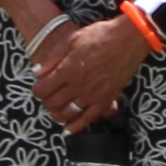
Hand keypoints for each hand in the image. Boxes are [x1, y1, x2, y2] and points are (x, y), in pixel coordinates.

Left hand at [26, 8, 142, 134]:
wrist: (128, 40)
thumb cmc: (100, 36)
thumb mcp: (71, 40)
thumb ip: (52, 58)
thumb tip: (36, 72)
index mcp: (67, 70)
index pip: (42, 89)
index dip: (36, 90)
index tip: (38, 87)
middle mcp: (79, 85)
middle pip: (53, 103)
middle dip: (46, 102)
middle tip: (47, 97)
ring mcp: (93, 94)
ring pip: (68, 113)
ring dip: (57, 114)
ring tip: (55, 110)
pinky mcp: (106, 100)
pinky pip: (89, 118)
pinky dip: (77, 126)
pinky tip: (68, 130)